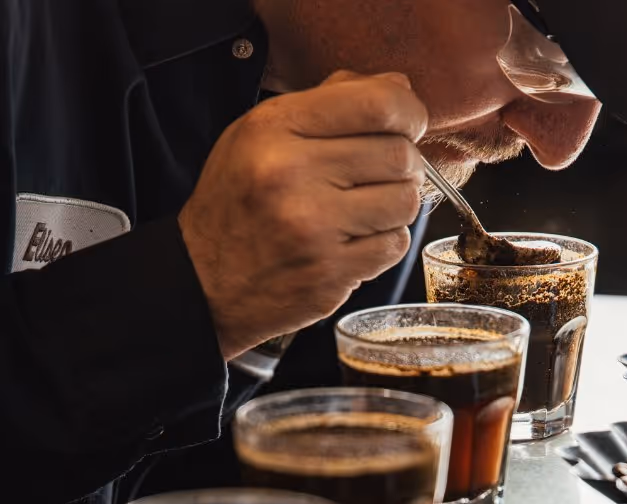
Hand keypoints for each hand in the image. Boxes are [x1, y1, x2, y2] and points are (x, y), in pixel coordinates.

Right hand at [179, 72, 427, 359]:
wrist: (204, 282)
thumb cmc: (236, 205)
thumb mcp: (259, 134)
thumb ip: (326, 103)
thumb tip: (398, 87)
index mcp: (275, 129)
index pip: (376, 104)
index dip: (409, 110)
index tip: (411, 122)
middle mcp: (292, 175)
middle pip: (399, 155)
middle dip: (405, 163)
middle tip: (385, 173)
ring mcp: (314, 228)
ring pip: (405, 202)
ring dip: (398, 204)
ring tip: (369, 208)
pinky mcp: (331, 273)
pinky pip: (394, 246)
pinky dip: (386, 242)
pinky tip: (357, 240)